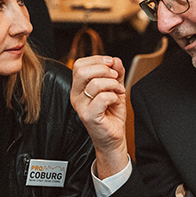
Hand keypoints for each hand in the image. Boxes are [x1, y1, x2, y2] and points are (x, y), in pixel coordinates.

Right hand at [71, 55, 128, 177]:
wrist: (113, 137)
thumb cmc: (111, 114)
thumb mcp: (116, 88)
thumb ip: (116, 73)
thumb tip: (115, 60)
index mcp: (79, 87)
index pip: (79, 64)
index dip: (97, 59)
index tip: (112, 63)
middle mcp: (76, 96)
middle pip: (81, 70)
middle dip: (103, 69)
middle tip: (115, 77)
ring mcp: (81, 106)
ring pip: (94, 83)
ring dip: (113, 84)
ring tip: (119, 91)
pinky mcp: (89, 116)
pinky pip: (101, 98)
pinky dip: (113, 96)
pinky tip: (116, 101)